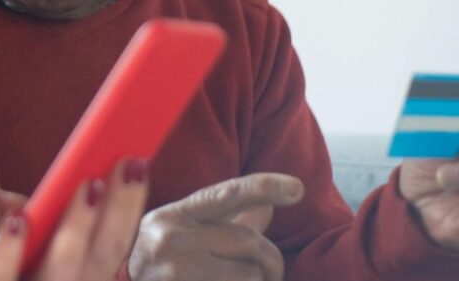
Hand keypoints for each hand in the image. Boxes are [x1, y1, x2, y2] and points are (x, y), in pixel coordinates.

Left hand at [0, 157, 150, 280]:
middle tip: (130, 161)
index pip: (106, 254)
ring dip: (79, 230)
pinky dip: (12, 255)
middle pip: (100, 265)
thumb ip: (30, 227)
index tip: (137, 162)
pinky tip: (16, 220)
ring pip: (63, 280)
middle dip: (119, 212)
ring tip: (88, 184)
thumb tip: (63, 173)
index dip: (126, 211)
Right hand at [128, 173, 304, 280]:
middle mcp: (170, 240)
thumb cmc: (161, 268)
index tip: (296, 188)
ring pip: (250, 275)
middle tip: (270, 273)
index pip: (224, 195)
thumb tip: (268, 206)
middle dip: (271, 260)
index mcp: (172, 216)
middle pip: (248, 240)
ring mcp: (177, 274)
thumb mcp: (183, 236)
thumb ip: (226, 222)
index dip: (263, 186)